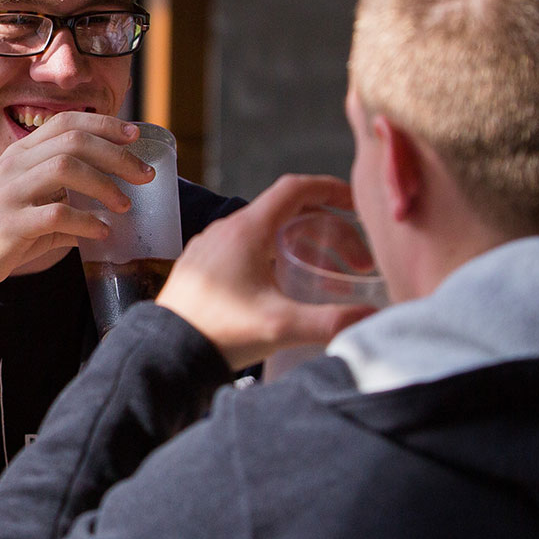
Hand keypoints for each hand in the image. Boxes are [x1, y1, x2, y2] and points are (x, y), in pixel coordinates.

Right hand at [0, 112, 153, 296]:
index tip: (135, 135)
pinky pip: (57, 214)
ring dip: (104, 184)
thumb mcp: (26, 205)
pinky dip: (87, 222)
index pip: (66, 122)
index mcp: (19, 154)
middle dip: (117, 155)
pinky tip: (101, 232)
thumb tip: (101, 214)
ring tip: (125, 205)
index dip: (105, 124)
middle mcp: (15, 165)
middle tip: (145, 175)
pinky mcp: (11, 224)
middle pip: (74, 141)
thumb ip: (60, 202)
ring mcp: (11, 192)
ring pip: (66, 168)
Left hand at [155, 174, 378, 369]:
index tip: (357, 203)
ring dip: (303, 245)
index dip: (331, 189)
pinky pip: (247, 248)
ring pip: (268, 232)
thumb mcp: (281, 325)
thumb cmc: (218, 331)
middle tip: (356, 263)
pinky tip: (288, 287)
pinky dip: (276, 256)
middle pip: (288, 213)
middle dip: (328, 231)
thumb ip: (331, 321)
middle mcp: (228, 230)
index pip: (295, 189)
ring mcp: (213, 247)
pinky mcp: (204, 266)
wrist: (166, 350)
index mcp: (247, 231)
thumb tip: (372, 319)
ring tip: (329, 277)